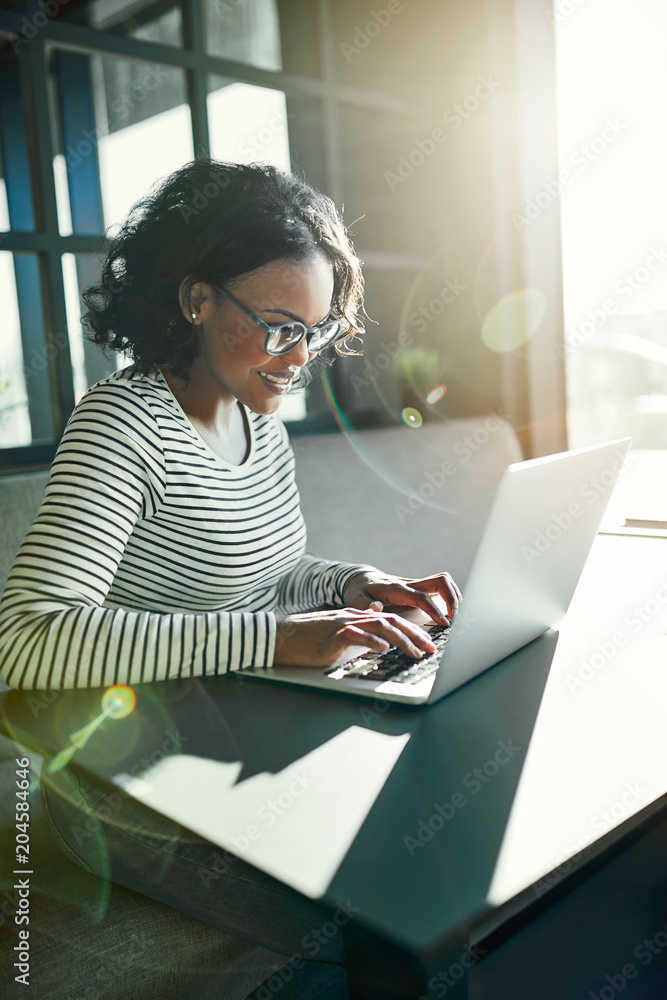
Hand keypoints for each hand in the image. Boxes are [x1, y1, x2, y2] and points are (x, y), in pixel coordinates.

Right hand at [274, 608, 438, 666]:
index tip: (426, 642)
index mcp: (356, 617)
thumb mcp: (337, 635)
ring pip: (379, 626)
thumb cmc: (307, 640)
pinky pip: (355, 635)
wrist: (279, 637)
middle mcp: (352, 617)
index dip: (411, 630)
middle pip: (391, 621)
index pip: (390, 620)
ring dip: (401, 639)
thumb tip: (378, 638)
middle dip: (414, 634)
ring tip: (415, 651)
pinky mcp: (331, 634)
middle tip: (430, 648)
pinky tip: (383, 648)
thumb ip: (357, 633)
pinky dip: (371, 641)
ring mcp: (342, 624)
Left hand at [342, 570, 461, 624]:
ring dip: (454, 597)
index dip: (434, 609)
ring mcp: (416, 585)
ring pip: (443, 582)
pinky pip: (440, 588)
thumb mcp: (355, 599)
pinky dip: (449, 598)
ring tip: (455, 618)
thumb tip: (376, 608)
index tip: (445, 623)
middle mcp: (410, 584)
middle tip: (455, 620)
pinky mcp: (419, 588)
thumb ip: (365, 605)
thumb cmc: (359, 591)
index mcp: (396, 589)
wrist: (360, 579)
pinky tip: (450, 613)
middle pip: (440, 581)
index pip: (421, 597)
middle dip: (453, 599)